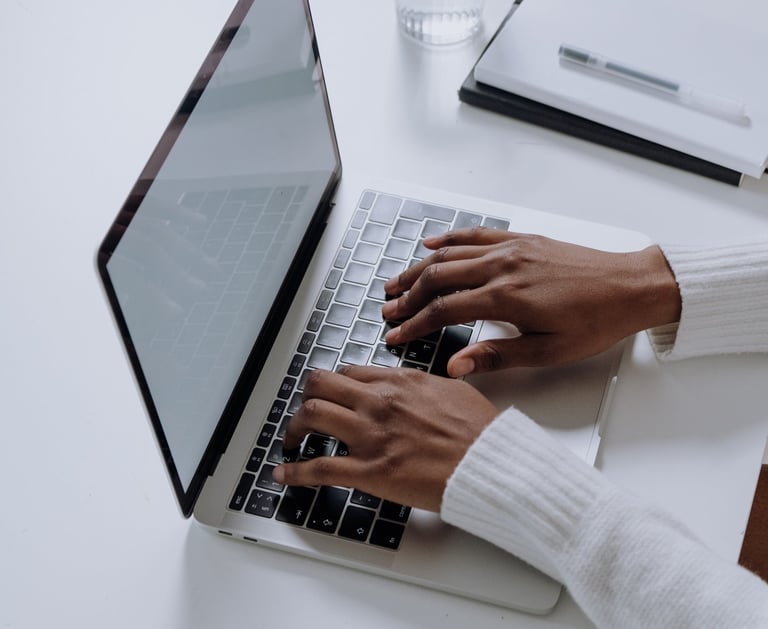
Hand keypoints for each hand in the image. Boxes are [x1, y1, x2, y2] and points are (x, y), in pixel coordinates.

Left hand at [272, 366, 497, 511]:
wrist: (489, 463)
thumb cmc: (479, 431)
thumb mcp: (452, 389)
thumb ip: (423, 384)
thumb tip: (412, 386)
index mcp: (399, 381)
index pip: (348, 372)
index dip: (332, 384)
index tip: (329, 394)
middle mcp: (379, 402)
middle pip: (320, 385)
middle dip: (305, 397)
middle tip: (304, 412)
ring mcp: (371, 435)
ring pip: (312, 416)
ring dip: (294, 428)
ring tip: (292, 440)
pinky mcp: (369, 471)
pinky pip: (319, 468)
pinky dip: (294, 472)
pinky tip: (284, 474)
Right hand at [382, 229, 680, 375]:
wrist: (631, 286)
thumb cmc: (596, 321)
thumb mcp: (548, 352)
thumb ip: (496, 356)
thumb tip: (456, 366)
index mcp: (506, 298)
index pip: (443, 310)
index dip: (414, 325)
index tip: (396, 335)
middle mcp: (502, 267)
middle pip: (437, 278)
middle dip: (407, 296)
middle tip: (388, 310)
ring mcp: (510, 248)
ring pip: (449, 254)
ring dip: (418, 268)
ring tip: (396, 282)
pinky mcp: (521, 239)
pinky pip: (474, 234)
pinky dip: (447, 238)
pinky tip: (430, 243)